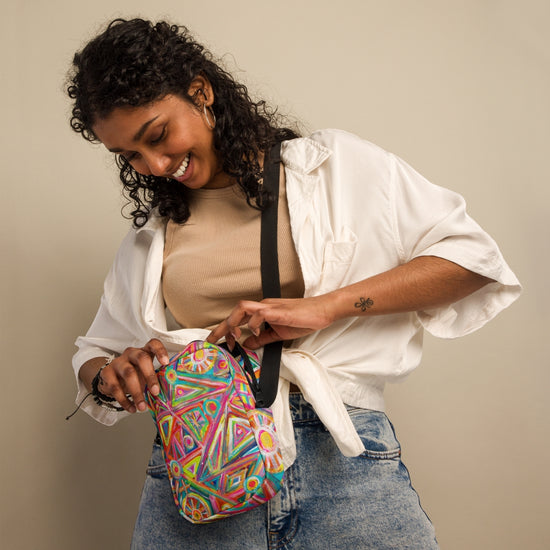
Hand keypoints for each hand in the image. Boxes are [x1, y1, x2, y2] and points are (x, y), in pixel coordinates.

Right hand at [96, 338, 168, 412]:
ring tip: (143, 407)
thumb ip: (156, 377)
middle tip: (156, 392)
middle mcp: (131, 353)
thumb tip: (171, 391)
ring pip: (129, 374)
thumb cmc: (135, 374)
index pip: (153, 344)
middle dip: (150, 375)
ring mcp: (118, 362)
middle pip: (141, 358)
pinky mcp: (107, 373)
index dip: (160, 351)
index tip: (166, 363)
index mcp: (144, 351)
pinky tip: (132, 408)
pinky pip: (115, 387)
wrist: (111, 379)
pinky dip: (124, 400)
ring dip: (137, 392)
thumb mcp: (146, 373)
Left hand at [207, 296, 334, 348]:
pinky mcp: (280, 311)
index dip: (224, 329)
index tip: (217, 342)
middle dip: (220, 327)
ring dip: (233, 322)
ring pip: (243, 308)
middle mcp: (263, 306)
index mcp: (262, 311)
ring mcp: (271, 308)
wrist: (322, 311)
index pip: (238, 318)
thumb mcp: (278, 333)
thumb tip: (246, 344)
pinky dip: (254, 323)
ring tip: (231, 336)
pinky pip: (261, 314)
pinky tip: (255, 333)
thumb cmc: (304, 319)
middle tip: (211, 340)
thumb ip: (262, 338)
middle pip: (235, 311)